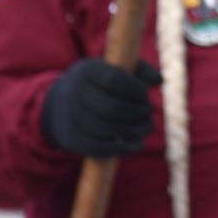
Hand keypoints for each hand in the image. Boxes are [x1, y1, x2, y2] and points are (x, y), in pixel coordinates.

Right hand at [41, 57, 161, 156]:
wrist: (58, 105)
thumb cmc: (97, 84)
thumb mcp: (112, 69)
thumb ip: (137, 70)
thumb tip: (159, 79)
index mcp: (87, 73)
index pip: (114, 80)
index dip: (135, 88)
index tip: (145, 92)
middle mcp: (74, 95)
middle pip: (112, 107)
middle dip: (138, 111)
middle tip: (148, 111)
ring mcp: (71, 119)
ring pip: (106, 129)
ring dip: (134, 130)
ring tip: (146, 127)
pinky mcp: (72, 141)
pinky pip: (99, 148)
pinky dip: (123, 148)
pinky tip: (138, 144)